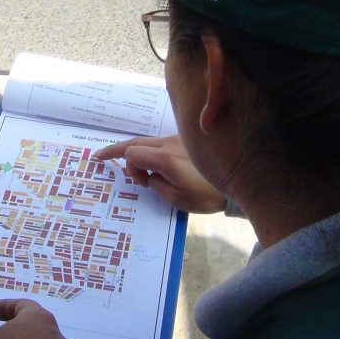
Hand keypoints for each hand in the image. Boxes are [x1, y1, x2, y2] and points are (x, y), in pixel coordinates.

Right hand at [95, 135, 225, 213]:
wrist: (240, 181)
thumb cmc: (207, 194)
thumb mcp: (178, 198)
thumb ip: (156, 185)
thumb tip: (148, 176)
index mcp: (165, 158)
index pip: (132, 153)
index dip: (130, 168)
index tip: (141, 183)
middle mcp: (170, 143)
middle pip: (136, 141)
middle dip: (116, 149)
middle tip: (99, 156)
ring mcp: (180, 140)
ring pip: (149, 141)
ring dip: (136, 152)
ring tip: (128, 164)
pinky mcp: (188, 141)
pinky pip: (162, 143)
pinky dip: (151, 151)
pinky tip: (153, 163)